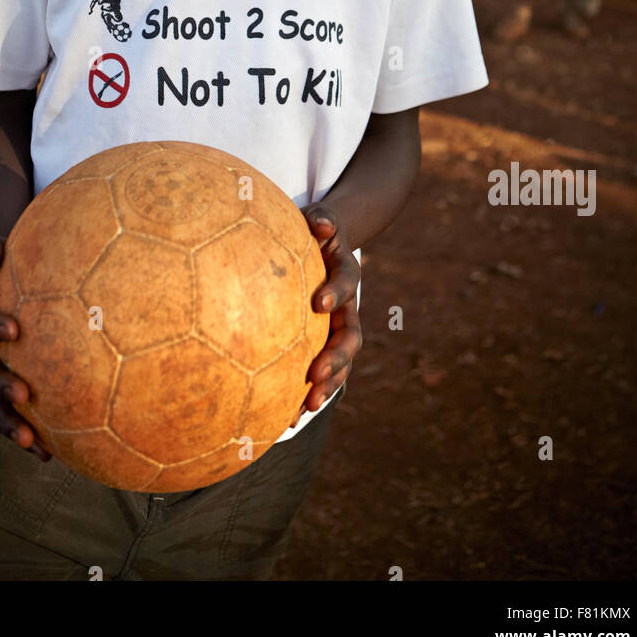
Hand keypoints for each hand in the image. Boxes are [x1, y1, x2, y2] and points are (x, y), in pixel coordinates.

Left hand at [288, 206, 361, 426]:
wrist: (328, 243)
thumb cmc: (316, 229)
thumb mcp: (320, 220)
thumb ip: (321, 220)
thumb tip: (319, 223)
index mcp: (345, 273)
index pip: (346, 283)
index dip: (336, 292)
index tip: (319, 302)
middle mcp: (347, 307)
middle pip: (350, 337)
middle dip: (336, 358)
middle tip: (316, 373)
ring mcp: (337, 330)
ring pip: (340, 363)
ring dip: (327, 385)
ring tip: (306, 406)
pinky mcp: (323, 344)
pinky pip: (321, 373)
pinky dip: (307, 394)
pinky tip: (285, 416)